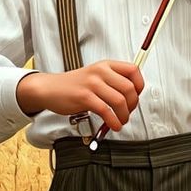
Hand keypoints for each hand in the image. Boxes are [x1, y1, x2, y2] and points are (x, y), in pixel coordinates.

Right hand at [17, 59, 144, 130]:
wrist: (50, 88)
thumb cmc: (74, 84)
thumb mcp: (96, 74)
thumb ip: (112, 81)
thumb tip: (131, 96)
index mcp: (107, 65)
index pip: (133, 70)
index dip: (139, 85)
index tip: (137, 97)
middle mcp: (101, 72)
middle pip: (129, 87)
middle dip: (133, 104)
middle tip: (129, 112)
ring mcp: (93, 84)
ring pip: (119, 100)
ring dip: (124, 115)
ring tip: (121, 121)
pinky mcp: (84, 97)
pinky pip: (105, 111)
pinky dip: (113, 121)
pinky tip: (113, 125)